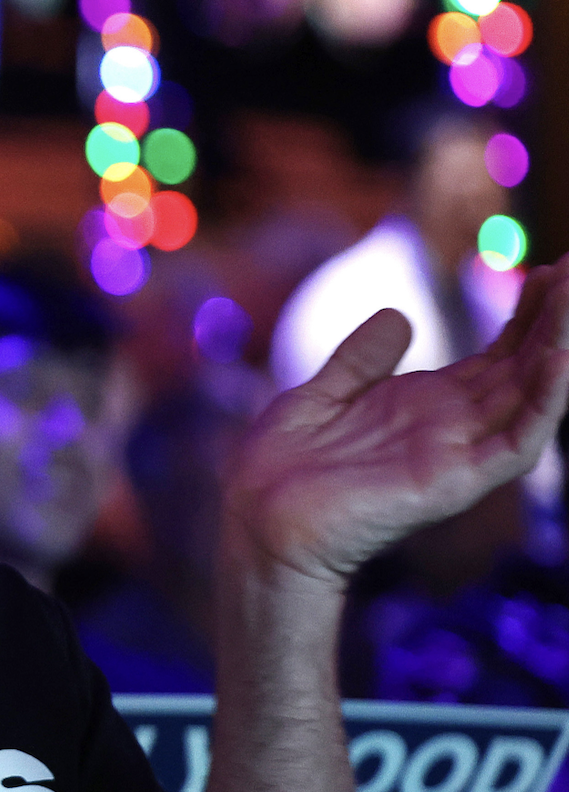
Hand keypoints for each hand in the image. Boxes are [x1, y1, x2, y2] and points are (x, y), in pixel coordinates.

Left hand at [223, 259, 568, 588]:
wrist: (254, 520)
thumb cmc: (279, 469)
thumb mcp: (320, 395)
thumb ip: (361, 360)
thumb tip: (398, 316)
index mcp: (425, 405)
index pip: (496, 355)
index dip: (526, 315)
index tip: (551, 270)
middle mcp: (451, 428)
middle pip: (522, 368)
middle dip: (553, 321)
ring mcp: (456, 455)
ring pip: (530, 398)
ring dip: (558, 349)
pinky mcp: (453, 483)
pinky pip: (515, 446)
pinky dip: (543, 405)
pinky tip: (558, 362)